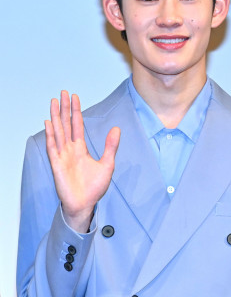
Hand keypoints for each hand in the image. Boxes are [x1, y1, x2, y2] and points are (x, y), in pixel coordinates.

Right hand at [45, 91, 119, 232]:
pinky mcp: (56, 164)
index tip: (75, 98)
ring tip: (54, 102)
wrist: (85, 204)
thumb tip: (116, 129)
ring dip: (56, 116)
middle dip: (64, 108)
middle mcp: (70, 150)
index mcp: (81, 149)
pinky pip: (52, 146)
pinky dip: (50, 134)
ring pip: (58, 131)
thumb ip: (111, 147)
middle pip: (66, 124)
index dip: (76, 111)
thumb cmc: (94, 187)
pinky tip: (48, 123)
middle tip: (63, 92)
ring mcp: (62, 156)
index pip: (77, 125)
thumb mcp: (107, 164)